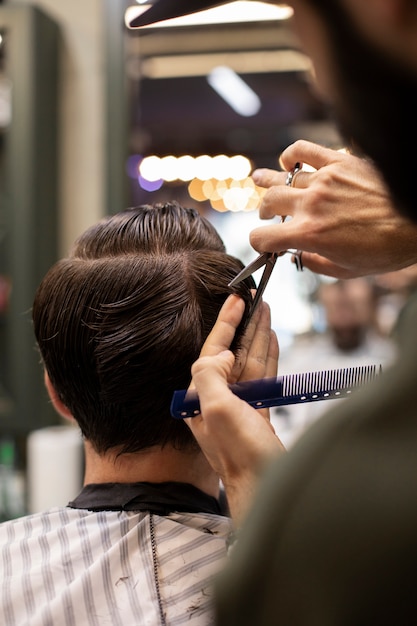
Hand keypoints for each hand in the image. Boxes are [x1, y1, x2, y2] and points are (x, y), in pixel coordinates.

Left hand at [185, 295, 283, 522]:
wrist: (264, 487)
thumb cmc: (240, 455)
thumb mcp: (217, 410)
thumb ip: (210, 375)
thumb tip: (222, 353)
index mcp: (201, 396)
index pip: (212, 350)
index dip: (225, 323)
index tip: (236, 299)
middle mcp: (217, 398)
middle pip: (233, 351)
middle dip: (244, 324)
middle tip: (255, 299)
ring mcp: (239, 405)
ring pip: (250, 360)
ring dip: (258, 335)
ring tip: (266, 311)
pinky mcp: (258, 412)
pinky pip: (262, 375)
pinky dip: (268, 355)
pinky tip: (272, 339)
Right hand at [250, 140, 416, 277]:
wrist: (416, 223)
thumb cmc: (386, 249)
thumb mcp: (346, 270)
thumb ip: (314, 264)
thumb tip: (298, 256)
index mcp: (309, 235)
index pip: (262, 237)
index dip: (259, 243)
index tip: (265, 243)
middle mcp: (311, 205)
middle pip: (269, 202)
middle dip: (265, 212)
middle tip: (269, 215)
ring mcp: (324, 180)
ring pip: (282, 178)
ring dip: (270, 184)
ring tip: (263, 183)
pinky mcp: (339, 162)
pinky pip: (303, 150)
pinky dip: (290, 155)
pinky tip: (288, 162)